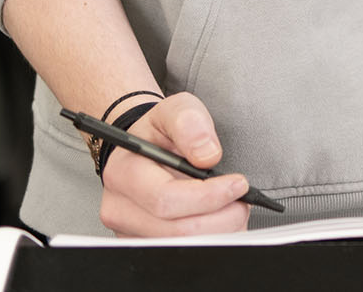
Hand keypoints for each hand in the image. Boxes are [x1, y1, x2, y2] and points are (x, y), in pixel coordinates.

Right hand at [96, 93, 252, 237]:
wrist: (144, 147)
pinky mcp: (142, 244)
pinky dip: (208, 240)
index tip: (238, 184)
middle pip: (177, 230)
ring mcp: (128, 230)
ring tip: (233, 209)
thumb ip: (191, 123)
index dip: (208, 196)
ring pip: (181, 246)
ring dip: (218, 232)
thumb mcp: (175, 110)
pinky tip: (219, 221)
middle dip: (221, 218)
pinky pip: (180, 252)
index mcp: (124, 173)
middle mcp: (119, 208)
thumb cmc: (159, 131)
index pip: (166, 199)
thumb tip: (207, 155)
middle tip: (242, 200)